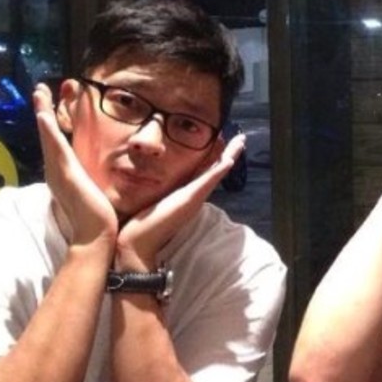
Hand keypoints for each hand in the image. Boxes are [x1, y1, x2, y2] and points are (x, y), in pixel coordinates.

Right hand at [33, 83, 117, 248]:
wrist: (95, 235)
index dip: (48, 123)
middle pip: (47, 135)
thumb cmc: (95, 218)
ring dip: (43, 113)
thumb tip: (89, 178)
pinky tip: (43, 115)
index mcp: (61, 173)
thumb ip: (85, 182)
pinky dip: (48, 131)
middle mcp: (55, 170)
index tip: (47, 104)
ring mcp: (58, 171)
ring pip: (48, 137)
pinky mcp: (66, 173)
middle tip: (39, 89)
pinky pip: (55, 147)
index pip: (54, 143)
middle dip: (42, 111)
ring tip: (39, 92)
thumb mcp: (89, 192)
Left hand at [116, 133, 245, 269]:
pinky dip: (218, 171)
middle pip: (216, 171)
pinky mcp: (189, 200)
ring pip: (216, 173)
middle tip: (242, 138)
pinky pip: (207, 182)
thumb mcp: (156, 202)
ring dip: (229, 156)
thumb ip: (162, 194)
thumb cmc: (144, 225)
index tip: (227, 144)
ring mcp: (194, 198)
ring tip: (240, 142)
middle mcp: (195, 196)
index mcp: (188, 195)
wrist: (139, 244)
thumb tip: (158, 185)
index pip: (207, 173)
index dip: (217, 159)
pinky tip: (228, 160)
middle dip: (230, 154)